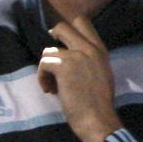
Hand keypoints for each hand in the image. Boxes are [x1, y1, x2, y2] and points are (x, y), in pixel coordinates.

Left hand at [37, 17, 119, 141]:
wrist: (97, 118)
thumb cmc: (98, 103)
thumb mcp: (100, 74)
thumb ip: (88, 61)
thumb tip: (68, 59)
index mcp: (100, 50)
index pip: (84, 23)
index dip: (68, 28)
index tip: (60, 39)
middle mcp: (89, 48)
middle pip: (63, 27)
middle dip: (52, 41)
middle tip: (50, 57)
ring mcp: (77, 55)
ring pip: (49, 51)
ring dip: (46, 69)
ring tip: (52, 86)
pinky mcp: (64, 66)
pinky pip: (44, 64)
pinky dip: (42, 78)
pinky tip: (50, 90)